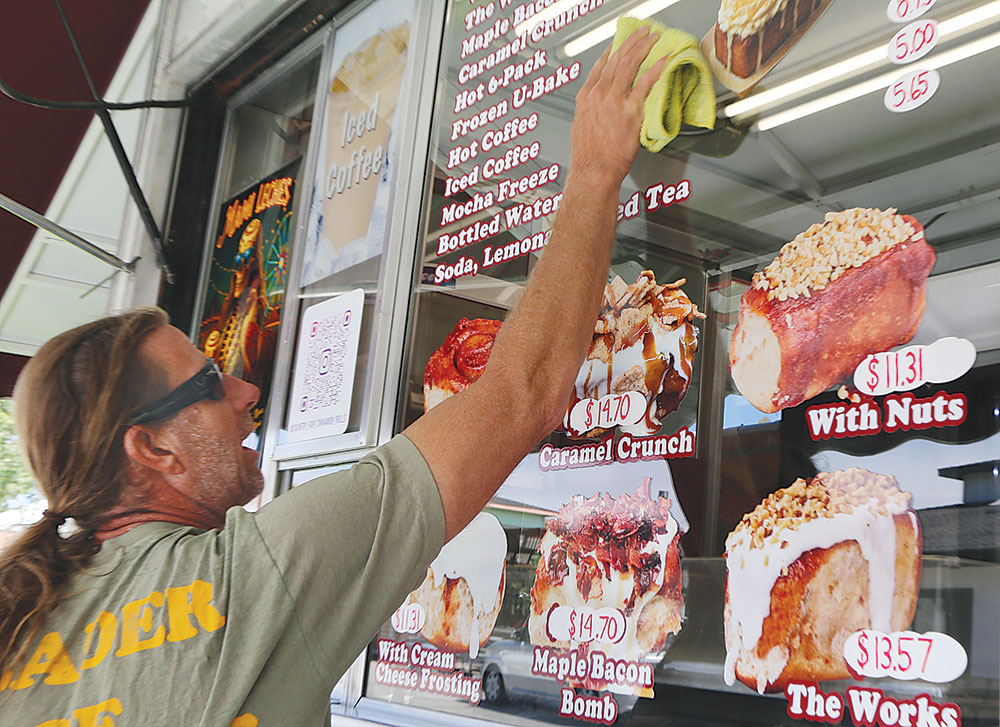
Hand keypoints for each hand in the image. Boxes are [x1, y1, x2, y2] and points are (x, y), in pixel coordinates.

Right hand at [569, 28, 665, 186]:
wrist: (593, 171)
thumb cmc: (589, 156)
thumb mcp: (583, 126)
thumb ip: (593, 110)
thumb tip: (602, 106)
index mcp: (586, 97)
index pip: (600, 65)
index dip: (613, 49)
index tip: (621, 42)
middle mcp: (599, 94)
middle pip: (616, 58)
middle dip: (632, 41)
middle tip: (643, 32)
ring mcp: (614, 101)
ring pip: (629, 64)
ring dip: (644, 47)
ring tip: (654, 38)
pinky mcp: (630, 111)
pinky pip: (646, 83)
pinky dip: (656, 69)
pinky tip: (664, 61)